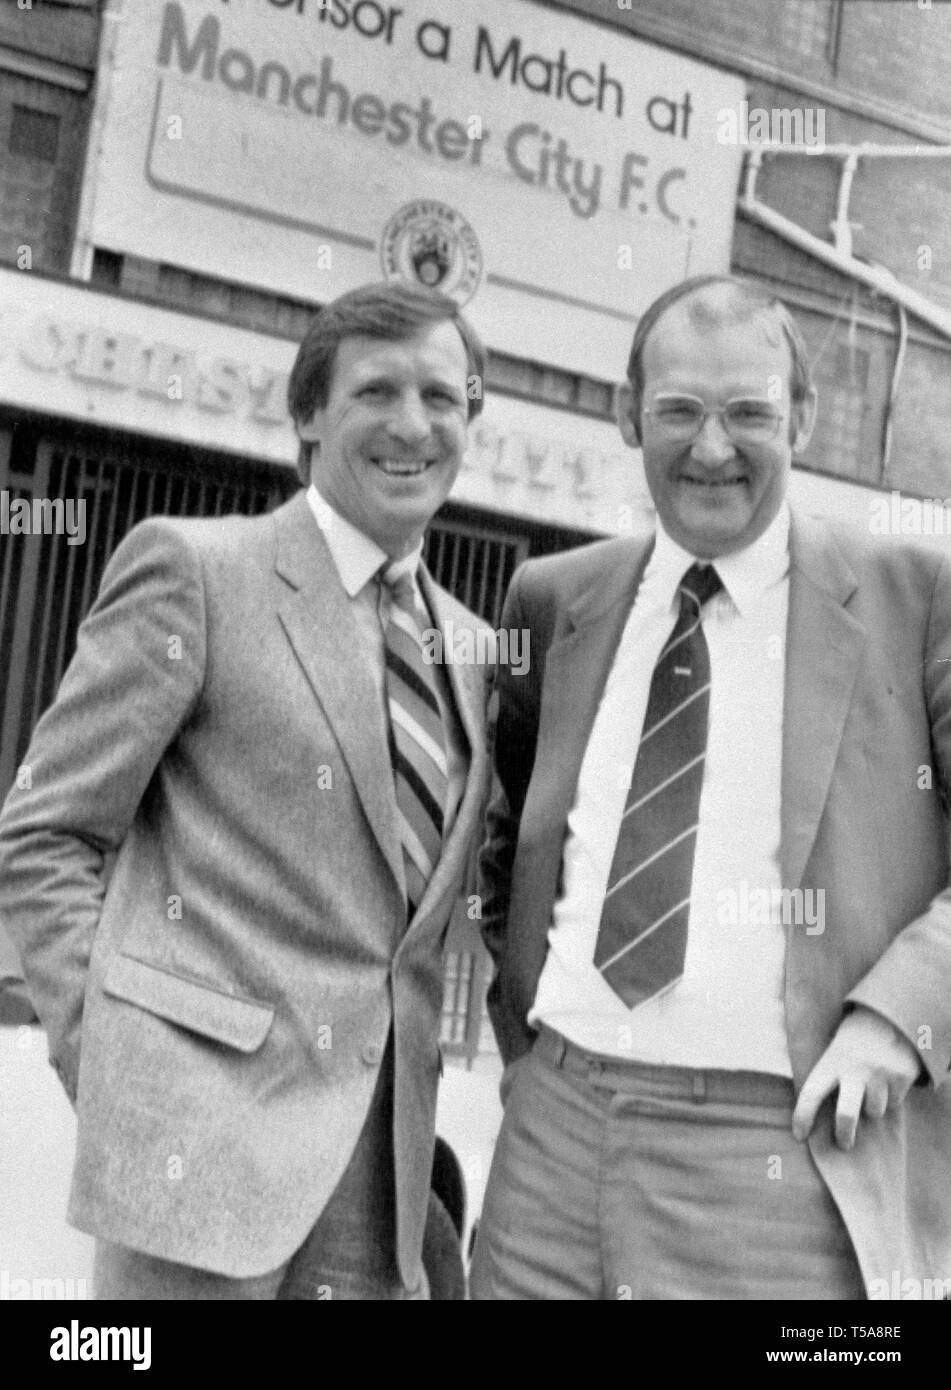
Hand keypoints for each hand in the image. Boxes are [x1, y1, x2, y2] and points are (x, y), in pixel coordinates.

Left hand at [792, 1006, 921, 1149]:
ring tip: (871, 1087)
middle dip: (844, 1135)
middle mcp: (855, 1069)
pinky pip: (895, 1102)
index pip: (811, 1093)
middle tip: (844, 1144)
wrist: (888, 1015)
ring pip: (875, 1111)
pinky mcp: (902, 1076)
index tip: (799, 1135)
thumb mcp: (834, 1049)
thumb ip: (827, 1076)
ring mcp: (880, 1073)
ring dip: (872, 1107)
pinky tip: (888, 1078)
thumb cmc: (854, 1038)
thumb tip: (816, 1113)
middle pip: (846, 1115)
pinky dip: (891, 1097)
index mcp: (832, 1061)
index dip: (802, 1117)